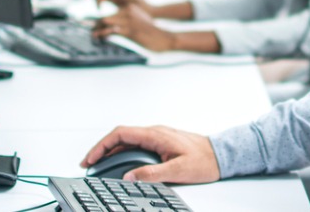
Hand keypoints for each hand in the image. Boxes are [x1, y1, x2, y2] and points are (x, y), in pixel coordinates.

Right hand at [82, 125, 219, 183]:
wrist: (221, 155)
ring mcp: (157, 137)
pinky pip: (136, 145)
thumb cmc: (204, 160)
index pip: (121, 134)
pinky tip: (118, 164)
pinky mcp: (161, 143)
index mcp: (155, 135)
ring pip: (127, 141)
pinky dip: (122, 153)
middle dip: (101, 149)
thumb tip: (129, 178)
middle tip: (87, 165)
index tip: (90, 159)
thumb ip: (153, 174)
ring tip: (98, 166)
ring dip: (110, 151)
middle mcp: (154, 133)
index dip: (101, 145)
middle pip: (120, 137)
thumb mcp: (178, 170)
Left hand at [93, 5, 175, 50]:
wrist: (164, 38)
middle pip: (105, 16)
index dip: (100, 16)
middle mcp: (128, 11)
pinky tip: (99, 37)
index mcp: (130, 7)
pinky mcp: (130, 31)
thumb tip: (113, 26)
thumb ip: (126, 20)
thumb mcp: (138, 21)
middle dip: (95, 24)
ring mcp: (129, 21)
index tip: (93, 24)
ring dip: (96, 30)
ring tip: (93, 35)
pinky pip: (111, 31)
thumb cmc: (150, 31)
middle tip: (90, 30)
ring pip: (106, 22)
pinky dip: (102, 34)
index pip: (109, 11)